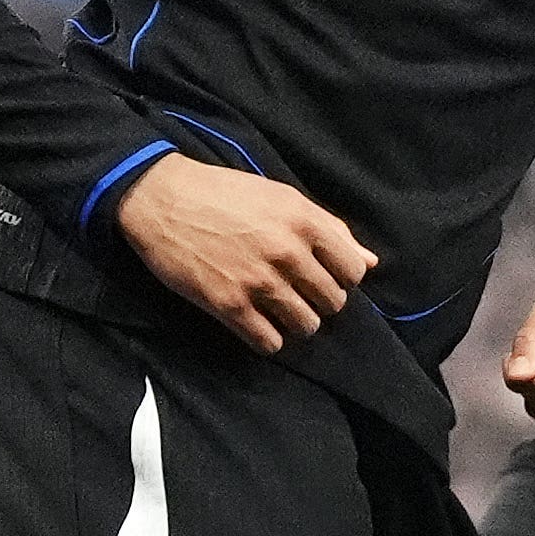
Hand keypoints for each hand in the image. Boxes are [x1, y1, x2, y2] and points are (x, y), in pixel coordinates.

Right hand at [116, 154, 375, 353]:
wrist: (163, 198)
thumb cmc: (226, 193)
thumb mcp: (283, 198)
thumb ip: (330, 229)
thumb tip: (370, 263)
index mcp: (304, 222)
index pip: (353, 271)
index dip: (342, 277)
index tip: (324, 276)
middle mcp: (287, 252)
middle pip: (333, 302)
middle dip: (320, 301)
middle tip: (298, 293)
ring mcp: (259, 281)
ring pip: (306, 325)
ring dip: (297, 322)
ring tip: (278, 309)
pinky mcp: (229, 305)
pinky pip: (269, 341)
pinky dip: (268, 338)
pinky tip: (257, 322)